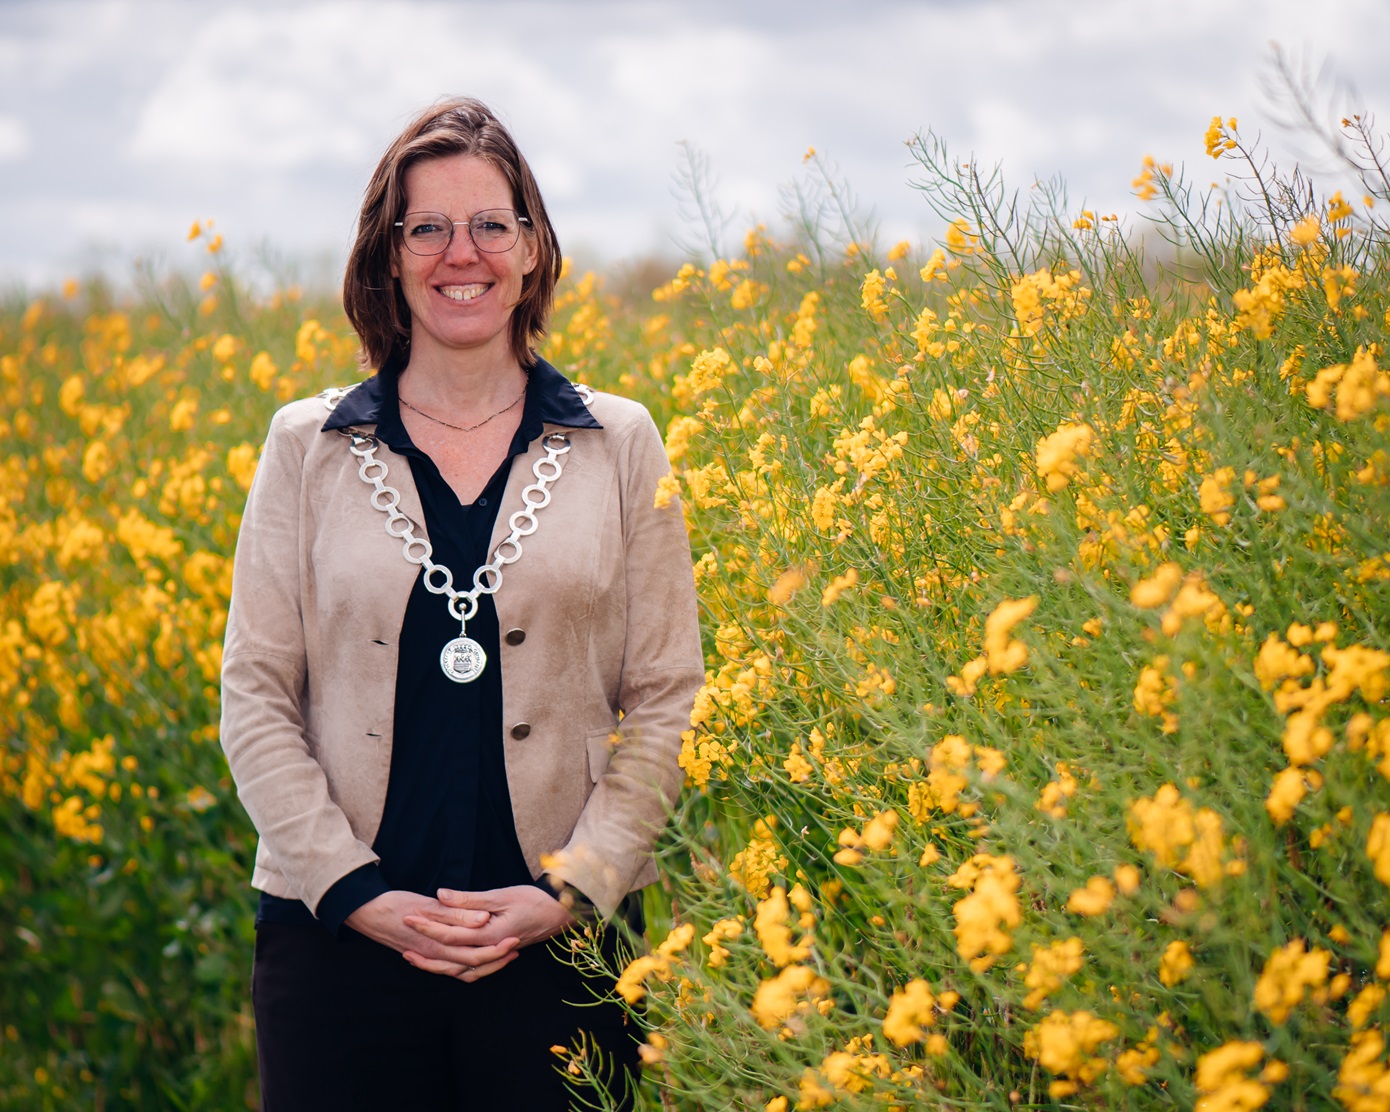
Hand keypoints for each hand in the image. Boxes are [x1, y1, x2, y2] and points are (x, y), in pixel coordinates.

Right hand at [344, 890, 519, 982]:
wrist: (366, 912)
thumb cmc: (395, 904)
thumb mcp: (428, 905)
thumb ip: (457, 913)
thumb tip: (483, 919)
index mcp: (437, 944)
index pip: (475, 954)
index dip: (497, 949)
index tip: (516, 938)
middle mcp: (434, 956)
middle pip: (472, 966)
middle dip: (497, 959)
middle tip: (516, 947)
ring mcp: (428, 958)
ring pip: (462, 971)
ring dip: (484, 965)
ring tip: (504, 953)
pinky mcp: (424, 955)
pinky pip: (449, 968)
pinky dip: (466, 967)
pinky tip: (476, 959)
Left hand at [401, 885, 576, 974]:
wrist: (559, 914)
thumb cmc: (533, 901)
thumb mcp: (501, 895)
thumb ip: (469, 900)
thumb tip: (441, 895)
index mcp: (488, 936)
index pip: (449, 934)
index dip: (427, 925)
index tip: (409, 915)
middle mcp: (488, 951)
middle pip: (448, 956)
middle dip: (424, 943)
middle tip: (404, 931)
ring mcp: (492, 957)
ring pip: (457, 969)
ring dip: (434, 963)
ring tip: (413, 956)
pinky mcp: (496, 956)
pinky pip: (470, 969)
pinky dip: (452, 967)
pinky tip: (441, 960)